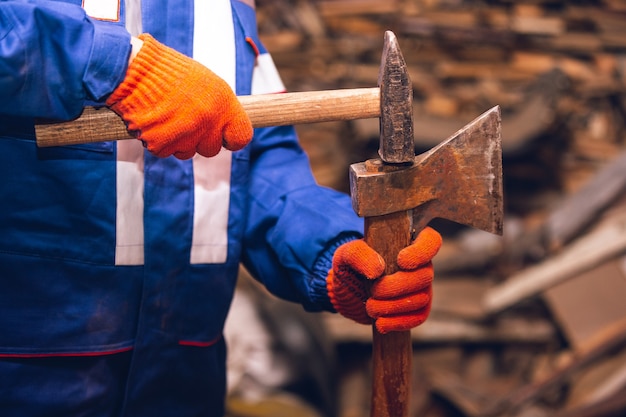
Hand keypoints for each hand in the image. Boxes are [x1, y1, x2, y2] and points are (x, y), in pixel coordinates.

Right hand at [106, 34, 252, 159]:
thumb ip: (220, 108)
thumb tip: (228, 128)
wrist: (134, 68)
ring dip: (178, 140)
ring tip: (166, 115)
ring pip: (187, 153)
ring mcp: (185, 136)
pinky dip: (158, 140)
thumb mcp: (207, 83)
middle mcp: (208, 123)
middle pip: (211, 149)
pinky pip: (165, 151)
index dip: (232, 139)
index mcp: (223, 105)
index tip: (225, 137)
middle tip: (185, 119)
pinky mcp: (161, 144)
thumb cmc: (171, 72)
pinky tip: (153, 121)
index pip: (241, 137)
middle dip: (200, 139)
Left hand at [326, 227, 441, 333]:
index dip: (422, 252)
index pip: (431, 241)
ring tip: (370, 307)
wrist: (347, 291)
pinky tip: (381, 324)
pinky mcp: (417, 308)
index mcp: (407, 242)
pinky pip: (419, 317)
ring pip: (422, 298)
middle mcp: (420, 264)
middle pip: (425, 276)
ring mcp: (421, 287)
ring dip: (393, 306)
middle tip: (373, 291)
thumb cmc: (350, 265)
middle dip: (397, 287)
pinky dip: (399, 322)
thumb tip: (378, 270)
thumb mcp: (346, 254)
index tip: (401, 261)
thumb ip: (359, 254)